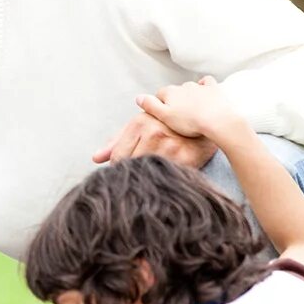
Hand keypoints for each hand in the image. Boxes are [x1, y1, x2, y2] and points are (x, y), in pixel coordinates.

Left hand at [93, 102, 217, 168]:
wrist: (208, 124)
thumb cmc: (169, 125)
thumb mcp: (142, 126)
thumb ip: (117, 141)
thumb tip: (96, 158)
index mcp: (140, 123)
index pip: (118, 157)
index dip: (119, 169)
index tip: (126, 173)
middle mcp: (153, 132)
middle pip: (130, 166)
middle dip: (131, 174)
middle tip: (137, 179)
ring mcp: (170, 146)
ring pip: (146, 172)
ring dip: (146, 179)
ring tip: (151, 178)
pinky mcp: (186, 158)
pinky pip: (166, 176)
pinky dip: (162, 181)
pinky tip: (163, 180)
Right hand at [134, 76, 245, 144]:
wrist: (217, 120)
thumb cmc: (190, 122)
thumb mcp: (163, 116)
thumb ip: (150, 106)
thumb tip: (138, 97)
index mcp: (169, 92)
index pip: (159, 95)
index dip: (159, 106)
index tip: (163, 116)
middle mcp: (183, 86)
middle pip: (174, 92)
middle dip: (174, 101)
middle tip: (177, 117)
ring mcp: (199, 86)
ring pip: (189, 88)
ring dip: (188, 96)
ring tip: (191, 110)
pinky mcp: (213, 89)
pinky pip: (206, 82)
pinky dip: (204, 86)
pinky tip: (203, 92)